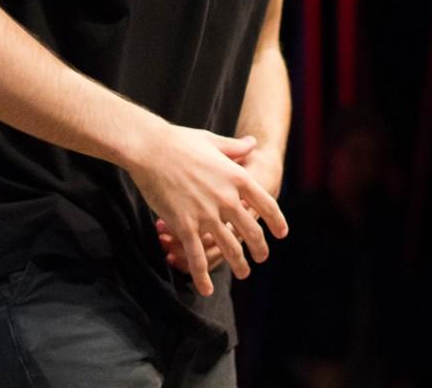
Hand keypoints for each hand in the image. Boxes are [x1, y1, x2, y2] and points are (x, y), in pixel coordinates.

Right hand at [154, 143, 284, 278]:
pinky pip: (198, 257)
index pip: (266, 204)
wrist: (150, 148)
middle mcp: (227, 198)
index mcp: (237, 176)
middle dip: (259, 249)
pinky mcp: (185, 225)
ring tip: (243, 273)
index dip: (276, 221)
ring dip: (238, 265)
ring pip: (229, 248)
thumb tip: (252, 143)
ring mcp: (206, 214)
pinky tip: (206, 289)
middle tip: (261, 258)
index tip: (281, 234)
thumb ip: (235, 147)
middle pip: (251, 231)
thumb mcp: (213, 141)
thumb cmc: (180, 141)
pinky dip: (203, 276)